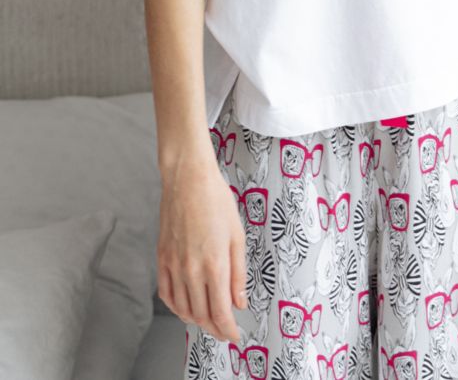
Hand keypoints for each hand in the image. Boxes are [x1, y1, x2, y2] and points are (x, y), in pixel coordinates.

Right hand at [156, 156, 247, 342]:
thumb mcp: (237, 235)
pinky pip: (166, 294)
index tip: (235, 335)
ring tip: (208, 321)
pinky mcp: (162, 258)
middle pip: (202, 315)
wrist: (188, 179)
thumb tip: (239, 301)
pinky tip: (185, 307)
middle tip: (225, 330)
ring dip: (197, 321)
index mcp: (214, 264)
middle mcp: (192, 270)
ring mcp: (174, 265)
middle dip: (215, 328)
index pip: (221, 312)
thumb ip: (238, 272)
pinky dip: (176, 307)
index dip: (228, 329)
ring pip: (183, 308)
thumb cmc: (216, 200)